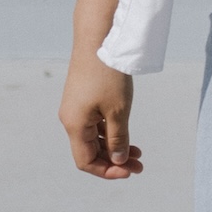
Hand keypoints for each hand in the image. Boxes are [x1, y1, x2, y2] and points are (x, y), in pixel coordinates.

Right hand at [59, 49, 141, 178]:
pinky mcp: (83, 99)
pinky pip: (95, 124)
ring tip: (139, 153)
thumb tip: (117, 160)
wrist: (99, 40)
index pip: (85, 161)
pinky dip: (110, 132)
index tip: (130, 171)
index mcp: (74, 125)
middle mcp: (70, 119)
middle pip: (90, 151)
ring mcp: (76, 109)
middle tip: (141, 166)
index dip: (106, 170)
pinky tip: (127, 135)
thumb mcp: (118, 111)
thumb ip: (117, 138)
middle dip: (114, 160)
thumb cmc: (108, 75)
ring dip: (114, 147)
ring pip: (94, 137)